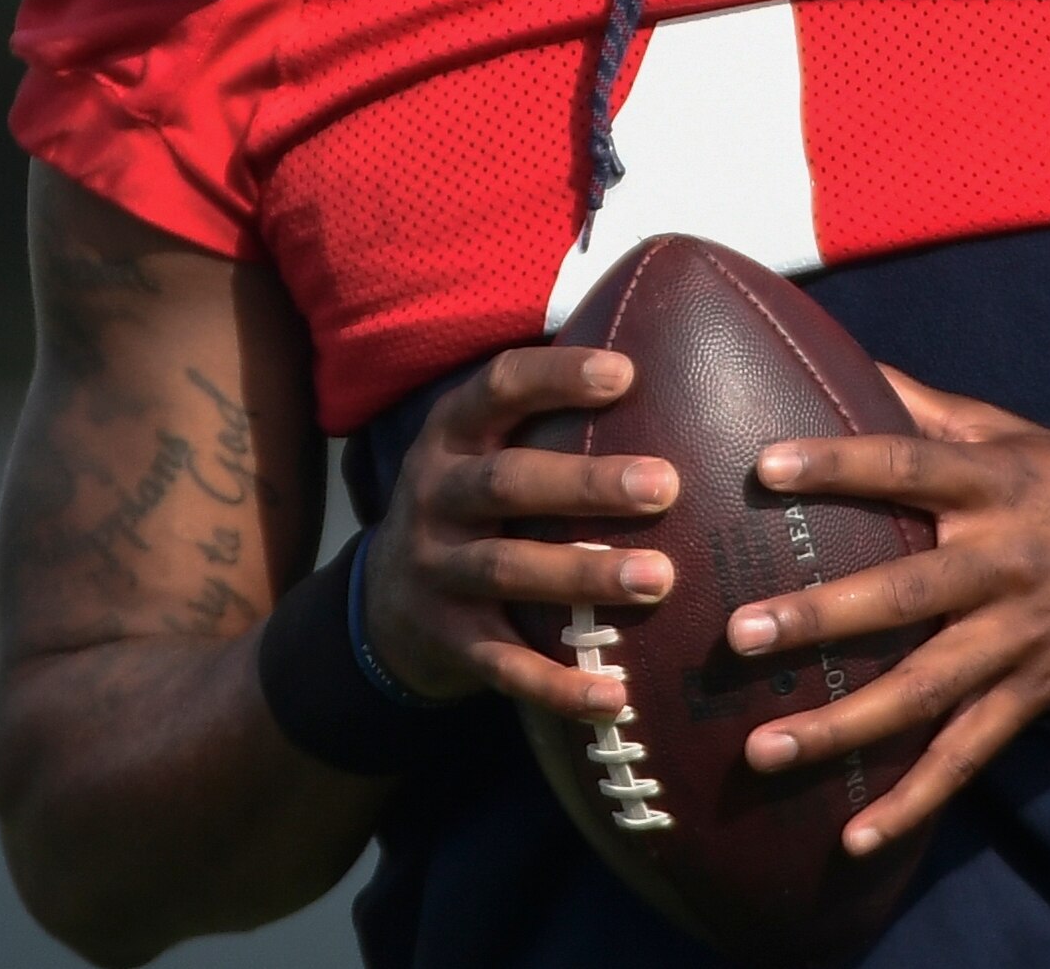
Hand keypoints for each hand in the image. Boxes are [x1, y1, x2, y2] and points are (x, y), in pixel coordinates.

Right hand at [357, 345, 680, 720]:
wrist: (383, 606)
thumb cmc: (475, 506)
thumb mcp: (485, 449)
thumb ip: (547, 414)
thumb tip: (663, 353)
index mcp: (451, 436)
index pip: (498, 388)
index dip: (556, 378)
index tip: (627, 374)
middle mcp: (434, 495)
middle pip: (508, 482)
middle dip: (587, 484)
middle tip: (667, 485)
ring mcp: (434, 571)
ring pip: (507, 569)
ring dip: (584, 573)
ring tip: (662, 579)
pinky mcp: (446, 640)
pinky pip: (503, 665)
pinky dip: (558, 684)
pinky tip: (617, 697)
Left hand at [719, 368, 1049, 853]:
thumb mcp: (1014, 434)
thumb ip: (928, 410)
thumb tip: (847, 361)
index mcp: (994, 485)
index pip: (907, 468)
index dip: (838, 464)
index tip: (765, 469)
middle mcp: (1004, 561)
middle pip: (905, 591)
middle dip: (822, 617)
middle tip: (741, 634)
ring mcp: (1019, 636)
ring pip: (926, 687)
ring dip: (844, 724)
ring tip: (764, 749)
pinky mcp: (1033, 693)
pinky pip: (968, 754)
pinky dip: (915, 799)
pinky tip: (855, 835)